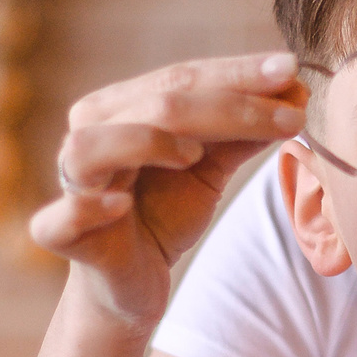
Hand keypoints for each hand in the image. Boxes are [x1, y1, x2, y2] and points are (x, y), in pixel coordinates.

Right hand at [30, 54, 309, 332]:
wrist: (132, 285)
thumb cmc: (163, 214)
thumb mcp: (210, 166)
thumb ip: (244, 131)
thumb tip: (296, 90)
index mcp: (122, 107)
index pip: (182, 78)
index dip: (238, 73)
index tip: (293, 71)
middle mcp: (91, 133)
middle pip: (155, 105)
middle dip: (228, 106)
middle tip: (290, 113)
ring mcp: (70, 184)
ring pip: (93, 147)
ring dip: (145, 143)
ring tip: (195, 155)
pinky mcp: (61, 234)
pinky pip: (60, 218)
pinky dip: (88, 208)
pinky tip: (121, 205)